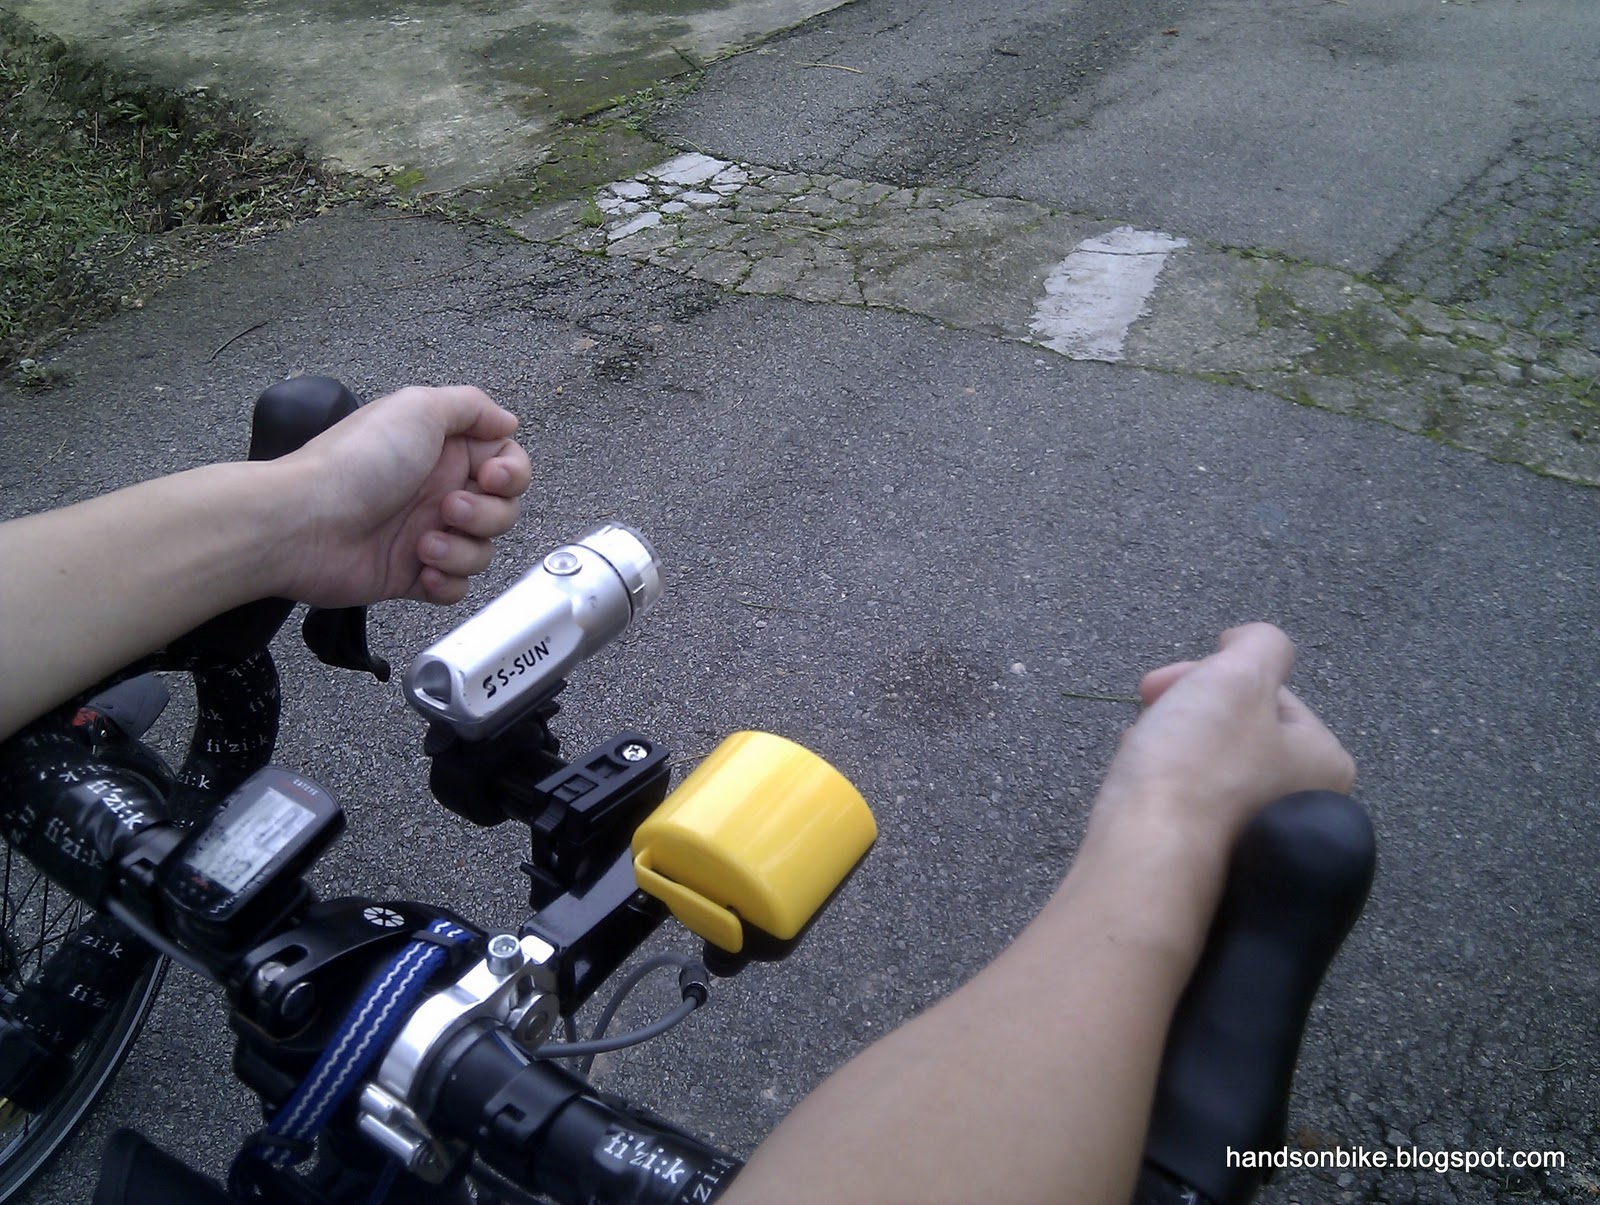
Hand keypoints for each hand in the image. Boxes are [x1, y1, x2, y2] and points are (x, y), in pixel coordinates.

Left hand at [274, 386, 532, 606]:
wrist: (304, 524)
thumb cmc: (355, 464)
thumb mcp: (417, 408)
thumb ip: (471, 406)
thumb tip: (507, 420)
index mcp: (443, 451)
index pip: (507, 463)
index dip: (511, 474)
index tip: (492, 477)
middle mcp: (438, 490)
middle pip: (504, 510)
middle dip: (487, 514)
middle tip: (447, 509)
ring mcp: (427, 533)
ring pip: (484, 550)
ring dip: (463, 549)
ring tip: (423, 544)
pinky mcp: (413, 574)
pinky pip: (457, 587)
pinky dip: (448, 581)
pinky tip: (421, 569)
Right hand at [1094, 623, 1355, 849]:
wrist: (1151, 859)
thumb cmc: (1198, 766)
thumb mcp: (1236, 676)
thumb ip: (1259, 643)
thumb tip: (1247, 644)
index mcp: (1326, 763)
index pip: (1269, 696)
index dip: (1210, 676)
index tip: (1160, 683)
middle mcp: (1308, 807)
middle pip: (1241, 730)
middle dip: (1189, 710)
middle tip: (1147, 708)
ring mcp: (1264, 843)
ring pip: (1213, 767)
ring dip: (1173, 744)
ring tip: (1139, 747)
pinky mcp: (1223, 867)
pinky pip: (1195, 806)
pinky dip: (1167, 786)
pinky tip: (1140, 785)